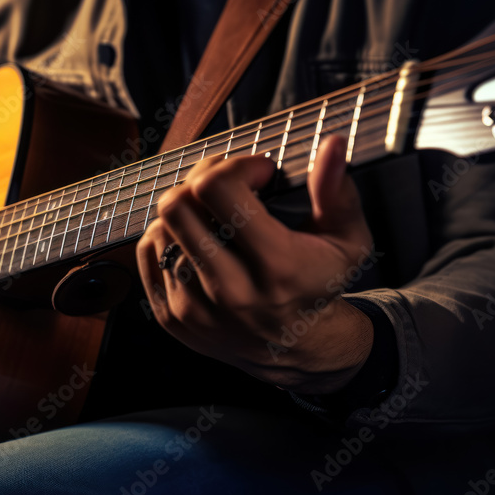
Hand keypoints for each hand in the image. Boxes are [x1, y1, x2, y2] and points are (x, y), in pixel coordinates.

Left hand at [136, 136, 374, 393]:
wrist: (293, 349)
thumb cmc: (317, 286)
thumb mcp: (346, 241)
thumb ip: (337, 192)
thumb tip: (331, 146)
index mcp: (276, 267)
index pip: (219, 189)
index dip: (236, 164)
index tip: (257, 172)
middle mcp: (230, 291)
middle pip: (178, 205)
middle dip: (202, 179)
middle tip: (227, 184)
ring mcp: (194, 307)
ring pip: (160, 227)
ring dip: (185, 209)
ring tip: (213, 214)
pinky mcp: (170, 316)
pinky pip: (148, 252)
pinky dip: (167, 235)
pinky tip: (195, 237)